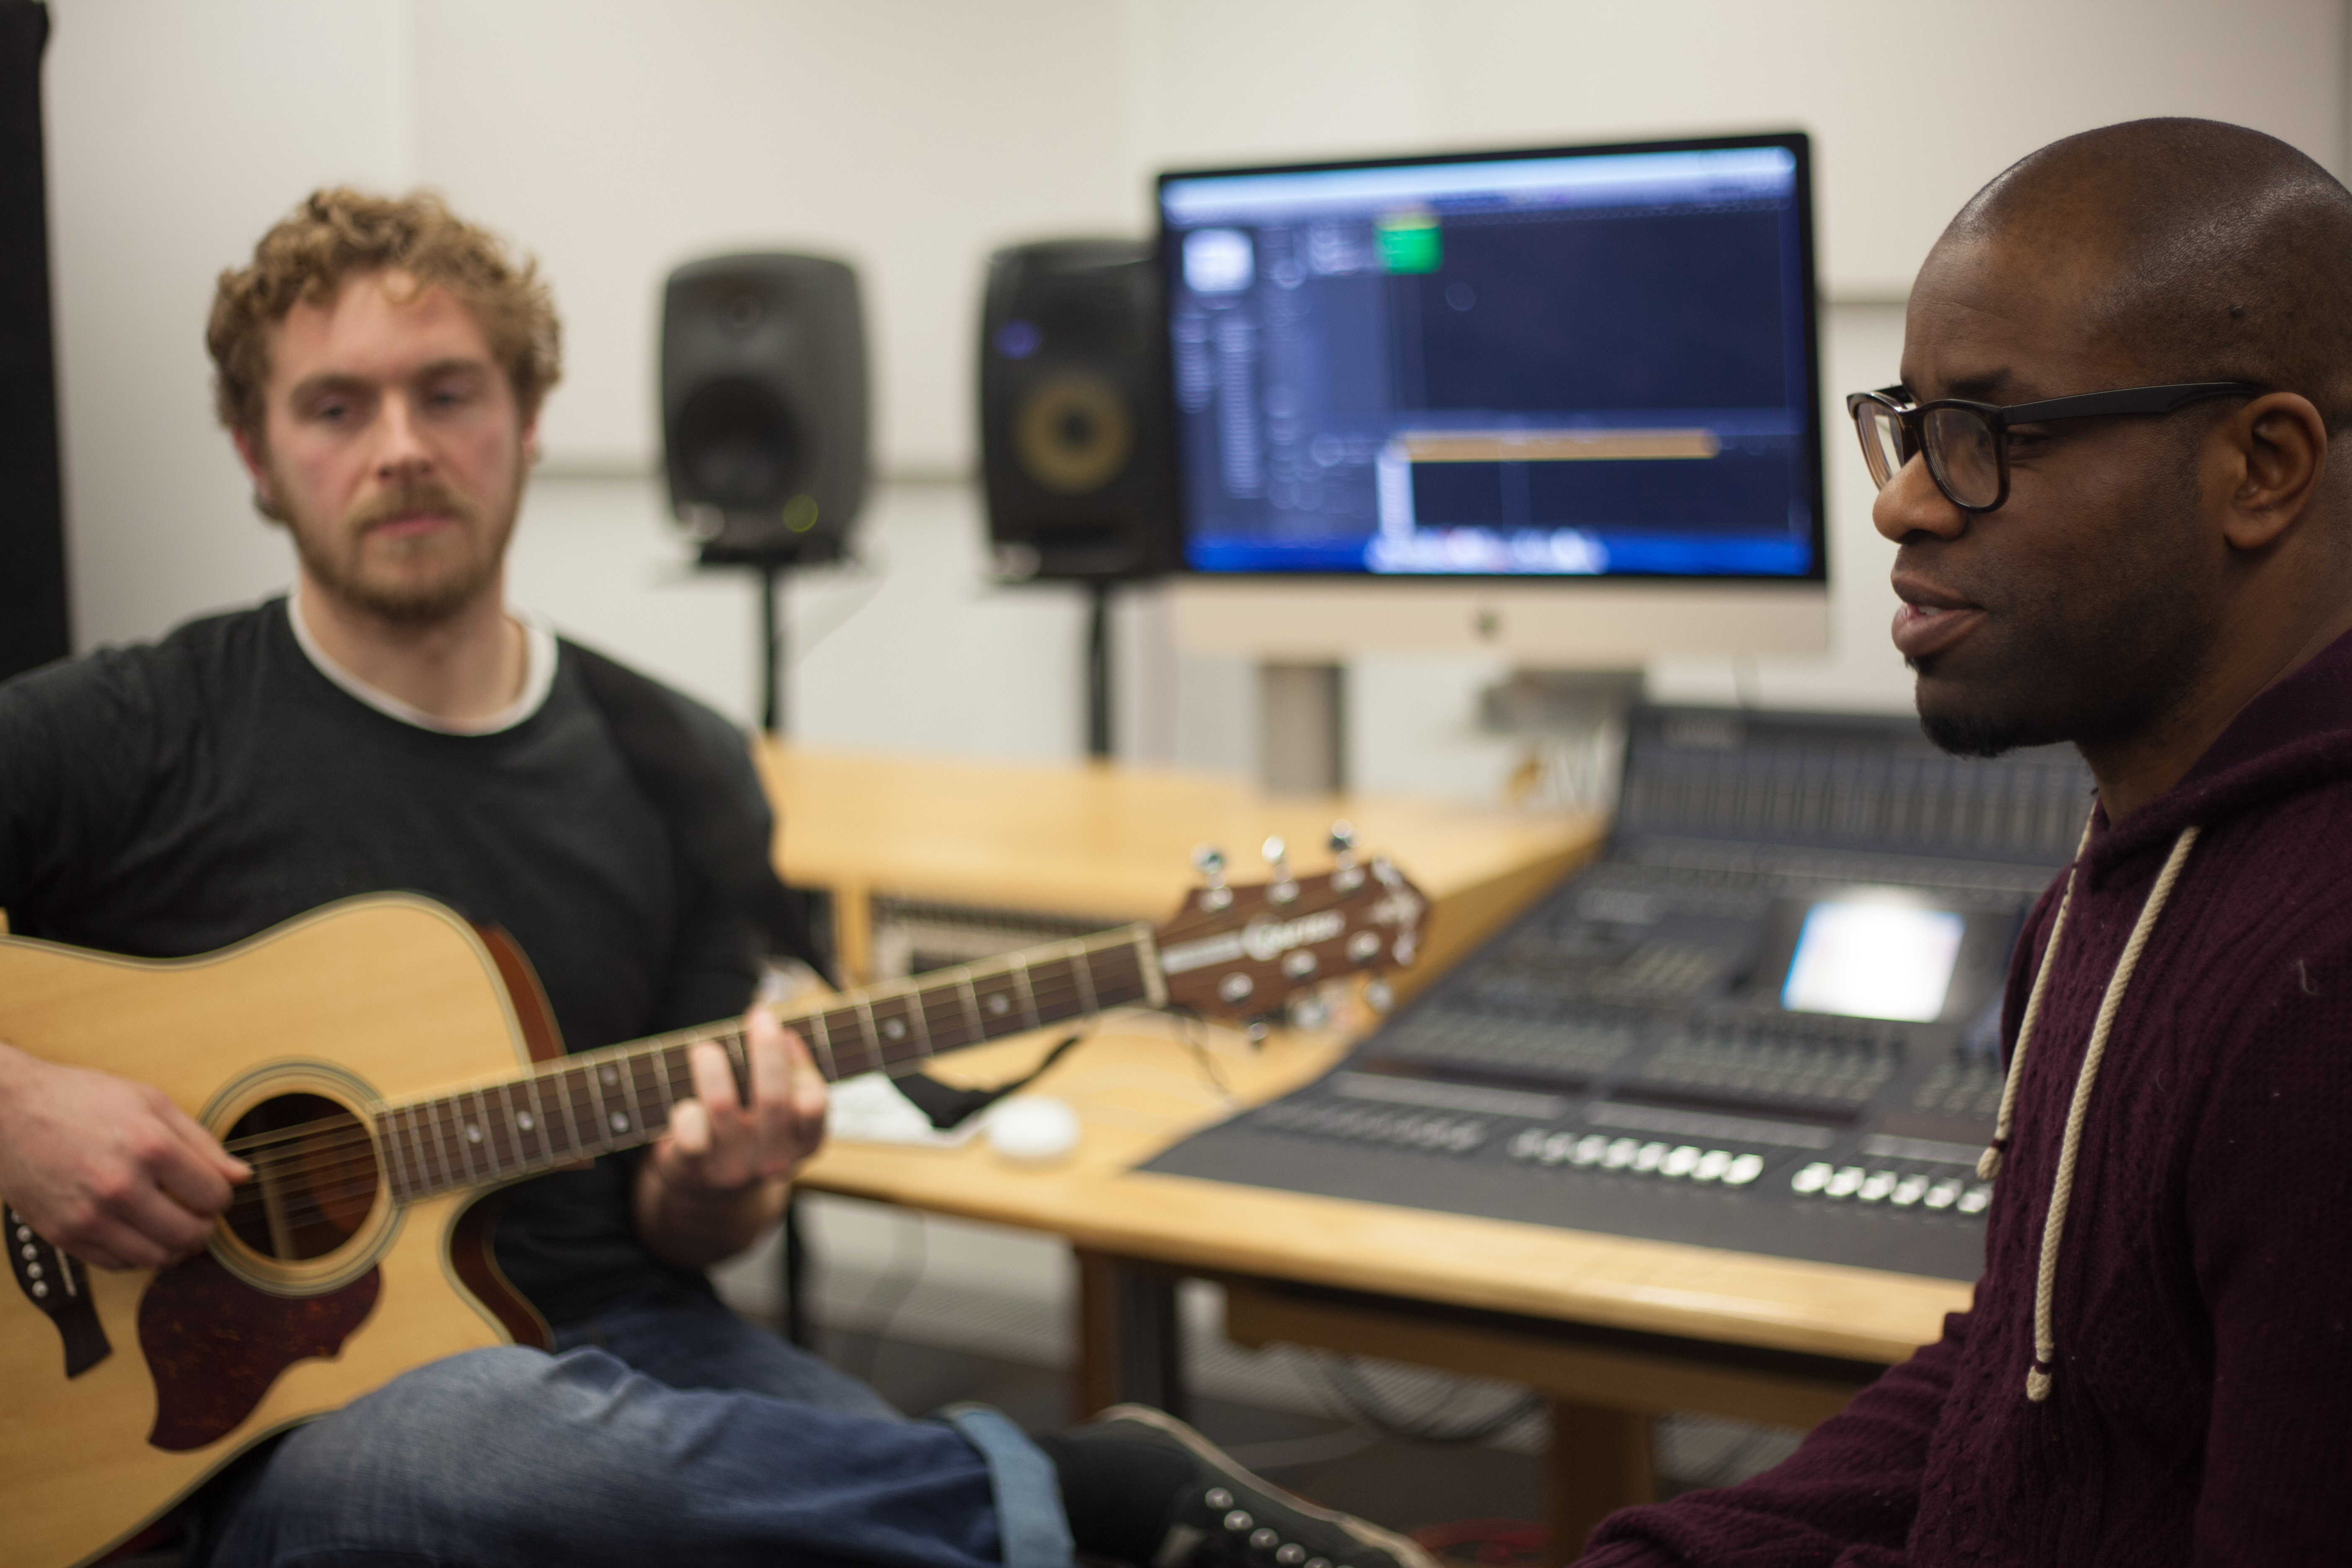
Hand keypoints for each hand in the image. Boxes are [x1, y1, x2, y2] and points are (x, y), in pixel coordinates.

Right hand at [0, 1041, 249, 1269]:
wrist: (9, 1112)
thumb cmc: (82, 1100)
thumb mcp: (152, 1104)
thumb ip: (202, 1143)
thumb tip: (242, 1176)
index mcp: (150, 1147)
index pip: (214, 1195)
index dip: (221, 1195)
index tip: (212, 1188)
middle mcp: (120, 1186)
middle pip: (190, 1234)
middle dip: (204, 1227)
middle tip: (198, 1213)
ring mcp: (89, 1216)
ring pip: (156, 1257)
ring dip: (175, 1248)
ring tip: (174, 1226)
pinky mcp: (63, 1235)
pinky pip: (116, 1264)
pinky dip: (138, 1255)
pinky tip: (140, 1232)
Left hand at [647, 1008, 826, 1197]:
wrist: (708, 1191)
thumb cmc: (749, 1130)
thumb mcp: (780, 1109)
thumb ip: (789, 1074)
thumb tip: (784, 1033)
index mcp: (804, 1143)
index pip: (813, 1103)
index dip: (799, 1063)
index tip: (784, 1030)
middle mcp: (773, 1160)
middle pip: (774, 1099)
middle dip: (766, 1050)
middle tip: (758, 1014)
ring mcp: (733, 1168)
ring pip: (723, 1106)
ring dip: (713, 1068)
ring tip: (705, 1048)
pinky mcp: (692, 1170)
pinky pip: (689, 1135)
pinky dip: (686, 1112)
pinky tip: (687, 1100)